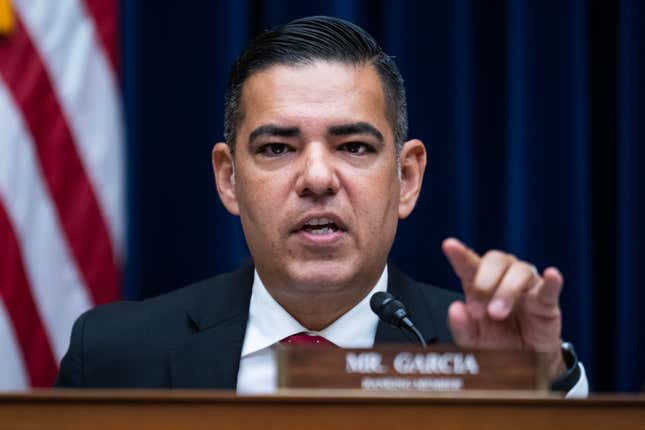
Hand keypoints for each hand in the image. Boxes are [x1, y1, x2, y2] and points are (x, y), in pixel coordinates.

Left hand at [442, 237, 565, 379]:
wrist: (521, 363)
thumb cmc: (495, 342)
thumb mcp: (472, 339)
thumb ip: (460, 326)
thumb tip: (455, 309)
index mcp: (480, 283)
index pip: (469, 263)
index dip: (459, 254)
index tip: (449, 245)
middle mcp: (503, 278)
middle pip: (495, 260)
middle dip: (483, 283)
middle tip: (476, 310)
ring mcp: (526, 286)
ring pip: (519, 271)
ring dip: (506, 290)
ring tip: (497, 313)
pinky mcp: (546, 302)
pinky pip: (550, 288)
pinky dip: (551, 281)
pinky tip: (552, 274)